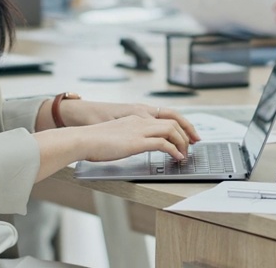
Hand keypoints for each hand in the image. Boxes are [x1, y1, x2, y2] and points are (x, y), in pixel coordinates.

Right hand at [60, 100, 200, 143]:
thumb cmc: (94, 141)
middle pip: (172, 121)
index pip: (164, 117)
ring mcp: (139, 130)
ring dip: (182, 142)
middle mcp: (140, 120)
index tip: (186, 136)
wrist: (83, 139)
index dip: (179, 125)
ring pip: (171, 130)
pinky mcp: (137, 142)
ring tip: (184, 154)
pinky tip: (176, 158)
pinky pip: (163, 144)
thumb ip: (127, 137)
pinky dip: (174, 151)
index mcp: (136, 118)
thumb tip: (131, 146)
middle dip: (186, 133)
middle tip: (192, 145)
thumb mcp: (115, 135)